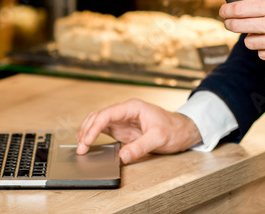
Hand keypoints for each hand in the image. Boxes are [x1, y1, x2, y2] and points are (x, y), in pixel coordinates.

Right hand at [75, 98, 201, 163]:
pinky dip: (94, 135)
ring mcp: (123, 120)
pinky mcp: (123, 129)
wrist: (182, 130)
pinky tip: (89, 144)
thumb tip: (122, 156)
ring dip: (88, 132)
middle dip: (87, 130)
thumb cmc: (173, 129)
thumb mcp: (159, 138)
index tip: (87, 140)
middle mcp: (125, 111)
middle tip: (81, 148)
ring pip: (99, 121)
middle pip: (99, 116)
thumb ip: (140, 147)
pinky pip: (104, 129)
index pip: (107, 114)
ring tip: (81, 146)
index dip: (94, 127)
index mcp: (133, 107)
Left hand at [220, 0, 264, 60]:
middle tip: (230, 21)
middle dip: (230, 23)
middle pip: (238, 27)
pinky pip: (263, 54)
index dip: (227, 10)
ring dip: (249, 36)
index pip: (240, 9)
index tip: (223, 10)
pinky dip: (262, 49)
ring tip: (255, 31)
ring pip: (249, 43)